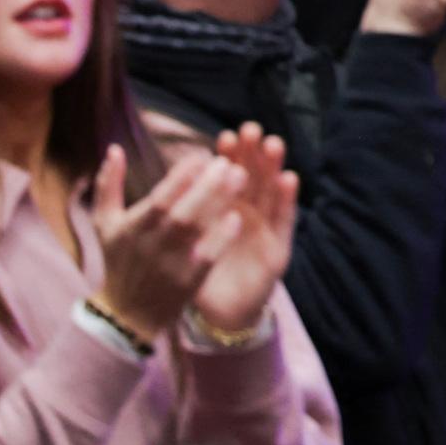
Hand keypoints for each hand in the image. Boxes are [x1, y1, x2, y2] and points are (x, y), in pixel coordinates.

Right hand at [88, 145, 246, 344]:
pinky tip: (237, 218)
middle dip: (206, 184)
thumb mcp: (105, 224)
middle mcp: (150, 244)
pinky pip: (207, 257)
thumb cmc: (119, 260)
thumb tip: (115, 148)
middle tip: (229, 162)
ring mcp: (169, 264)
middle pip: (180, 211)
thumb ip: (108, 185)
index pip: (159, 197)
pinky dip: (220, 238)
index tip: (202, 155)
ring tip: (242, 176)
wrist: (125, 314)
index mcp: (131, 227)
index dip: (181, 175)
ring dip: (219, 202)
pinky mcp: (187, 282)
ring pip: (196, 230)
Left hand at [187, 125, 297, 335]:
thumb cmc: (198, 276)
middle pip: (252, 177)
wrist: (221, 314)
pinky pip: (284, 221)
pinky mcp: (278, 249)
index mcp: (224, 209)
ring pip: (271, 192)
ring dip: (273, 167)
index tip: (223, 137)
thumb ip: (174, 221)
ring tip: (272, 144)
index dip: (228, 157)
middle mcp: (248, 214)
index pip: (227, 177)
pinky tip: (289, 179)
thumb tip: (156, 195)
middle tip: (250, 130)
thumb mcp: (179, 247)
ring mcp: (265, 229)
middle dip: (251, 153)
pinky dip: (287, 199)